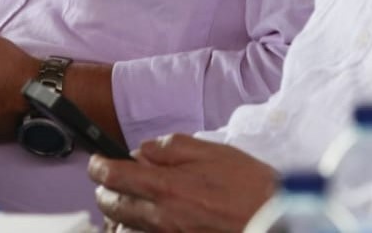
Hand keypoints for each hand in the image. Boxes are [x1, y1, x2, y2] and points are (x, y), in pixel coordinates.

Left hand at [89, 134, 276, 232]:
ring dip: (119, 214)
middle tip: (111, 180)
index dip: (98, 166)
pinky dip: (135, 230)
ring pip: (122, 229)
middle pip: (111, 205)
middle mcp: (159, 217)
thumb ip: (172, 147)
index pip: (113, 176)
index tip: (98, 161)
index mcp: (167, 187)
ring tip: (128, 202)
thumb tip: (143, 151)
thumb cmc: (250, 188)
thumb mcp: (213, 151)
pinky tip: (145, 221)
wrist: (273, 223)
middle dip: (105, 190)